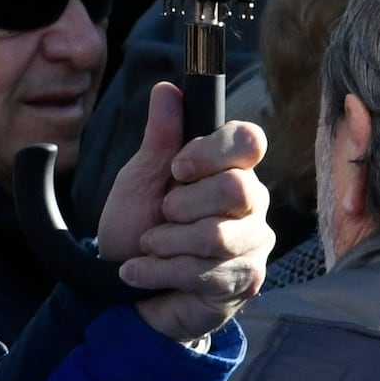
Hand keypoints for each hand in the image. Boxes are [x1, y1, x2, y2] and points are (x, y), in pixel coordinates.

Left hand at [95, 74, 272, 340]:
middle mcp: (253, 203)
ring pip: (217, 235)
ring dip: (166, 242)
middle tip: (162, 215)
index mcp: (231, 169)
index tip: (176, 168)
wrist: (125, 291)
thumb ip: (160, 139)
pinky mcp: (247, 282)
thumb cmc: (138, 229)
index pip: (249, 140)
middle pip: (235, 188)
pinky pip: (206, 272)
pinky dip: (159, 271)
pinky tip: (141, 273)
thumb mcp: (140, 180)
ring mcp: (254, 244)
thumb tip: (167, 90)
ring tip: (149, 246)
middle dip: (181, 205)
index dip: (212, 151)